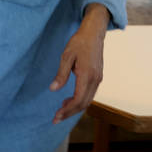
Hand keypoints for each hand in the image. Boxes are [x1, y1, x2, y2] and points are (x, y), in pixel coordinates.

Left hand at [50, 4, 109, 123]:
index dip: (67, 110)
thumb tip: (53, 89)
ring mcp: (98, 79)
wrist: (94, 33)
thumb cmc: (79, 43)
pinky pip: (89, 94)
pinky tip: (70, 99)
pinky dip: (80, 100)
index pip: (78, 99)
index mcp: (87, 75)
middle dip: (70, 113)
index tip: (56, 115)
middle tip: (56, 118)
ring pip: (88, 100)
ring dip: (75, 108)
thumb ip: (61, 74)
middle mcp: (95, 80)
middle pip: (83, 104)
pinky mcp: (98, 77)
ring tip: (61, 109)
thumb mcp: (66, 56)